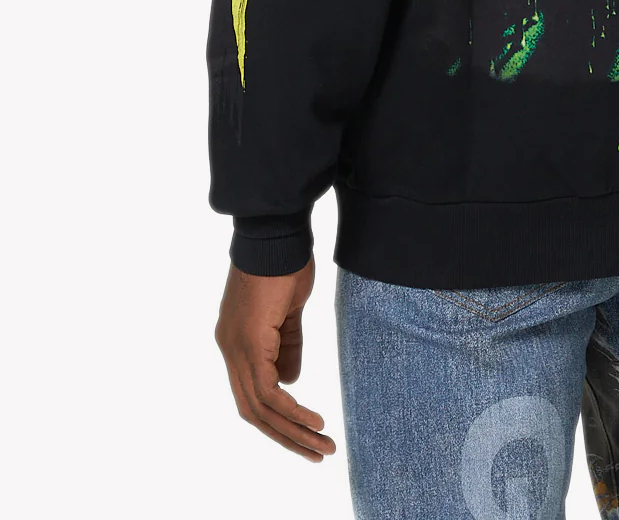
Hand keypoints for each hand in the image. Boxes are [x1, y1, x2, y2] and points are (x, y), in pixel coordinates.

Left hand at [215, 257, 335, 460]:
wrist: (275, 233)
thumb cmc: (284, 263)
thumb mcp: (288, 311)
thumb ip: (288, 346)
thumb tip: (291, 381)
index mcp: (237, 342)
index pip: (252, 395)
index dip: (277, 419)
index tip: (304, 434)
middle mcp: (230, 348)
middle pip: (253, 410)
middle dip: (286, 436)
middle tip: (316, 453)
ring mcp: (236, 347)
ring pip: (260, 407)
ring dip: (292, 431)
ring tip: (321, 446)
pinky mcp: (249, 342)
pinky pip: (268, 390)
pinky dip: (291, 410)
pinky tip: (314, 421)